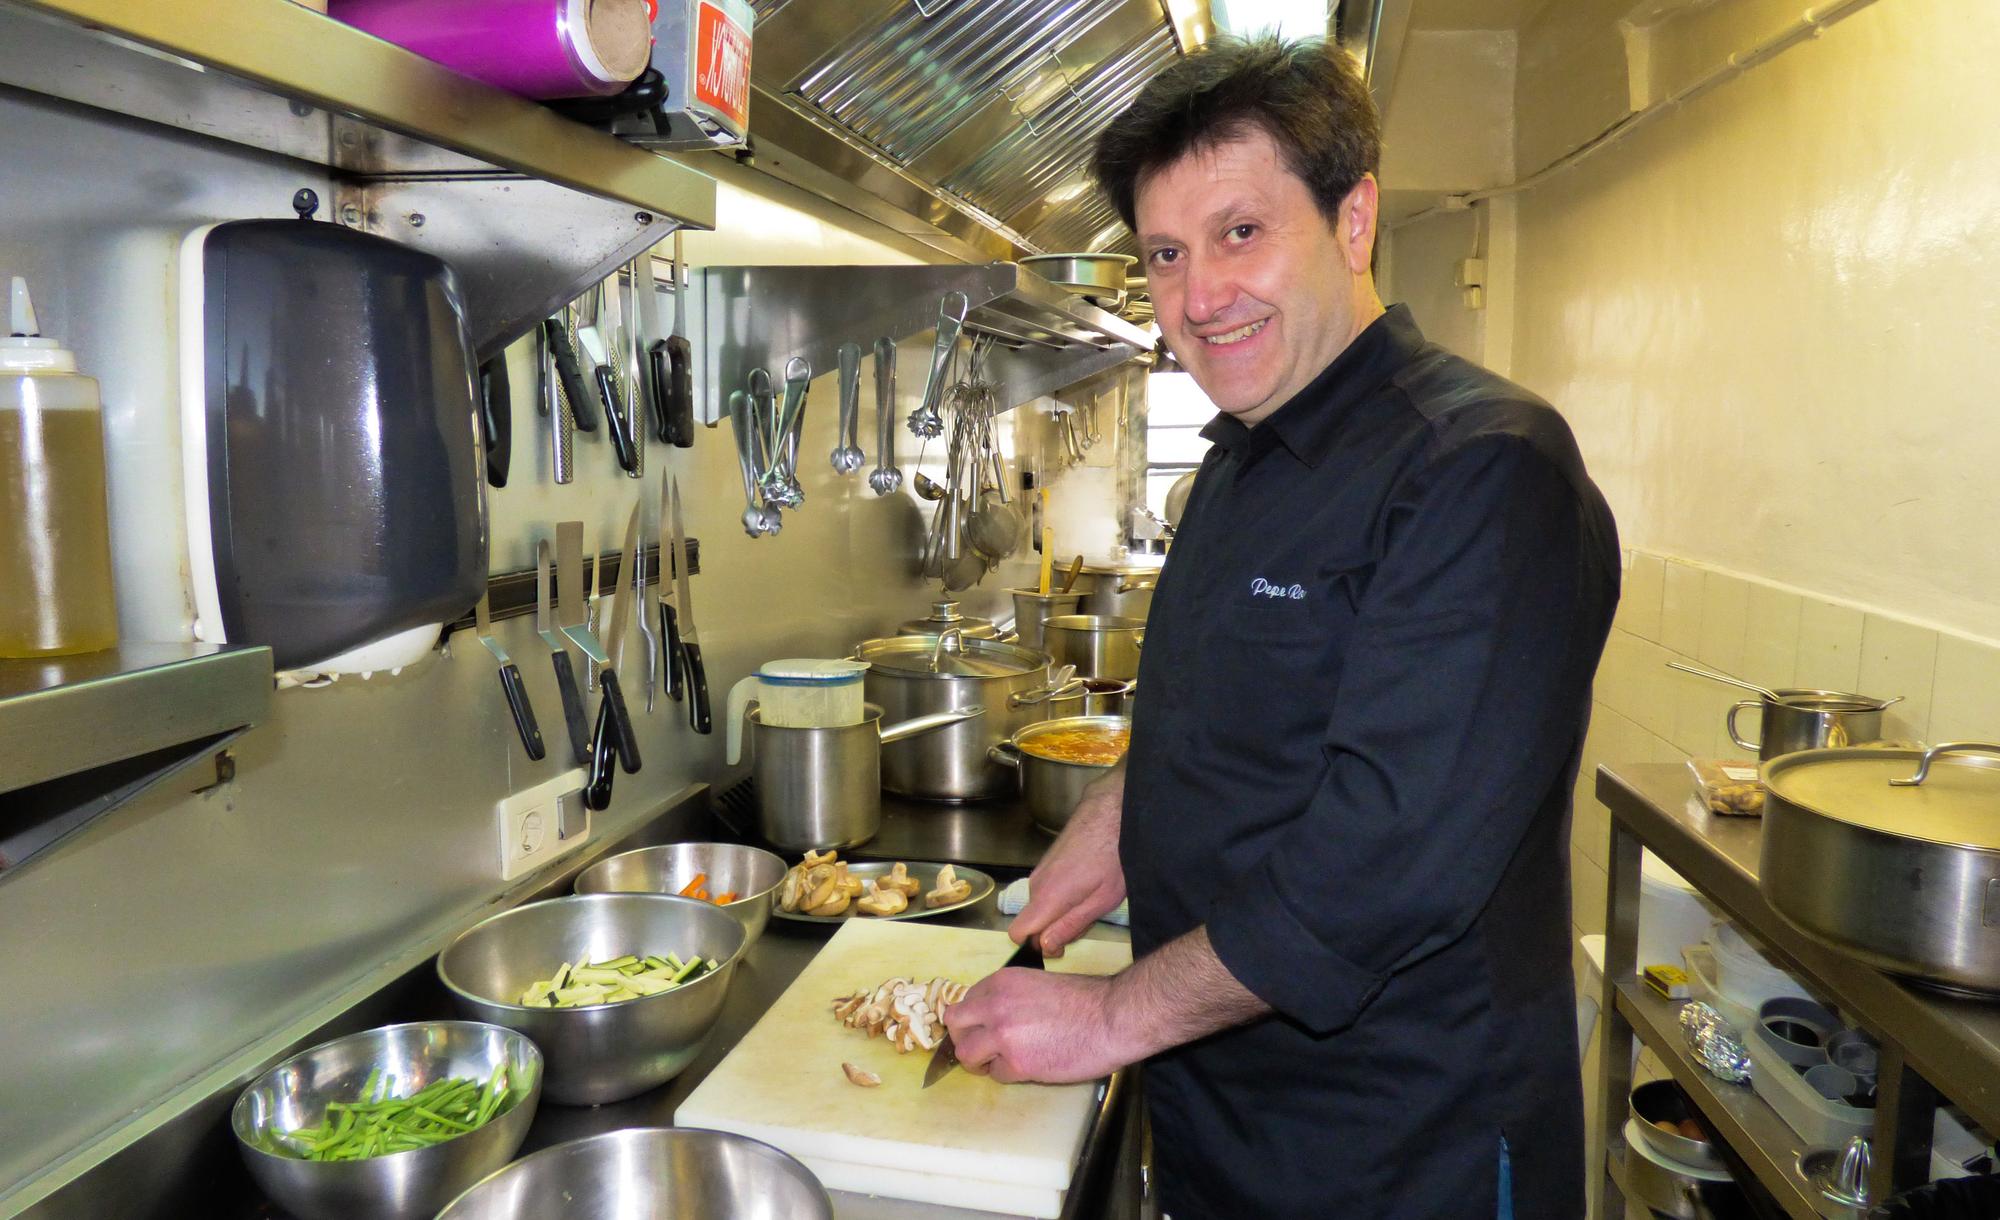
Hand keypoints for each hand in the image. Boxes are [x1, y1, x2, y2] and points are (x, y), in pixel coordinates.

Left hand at [944, 969, 1132, 1083]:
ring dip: (979, 1062)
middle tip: (982, 1049)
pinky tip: (1028, 1068)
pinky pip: (995, 1075)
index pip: (966, 1001)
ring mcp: (1002, 1034)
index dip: (973, 1019)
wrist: (1112, 1018)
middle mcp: (994, 1004)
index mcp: (1002, 981)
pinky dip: (1007, 1075)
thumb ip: (1011, 998)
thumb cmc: (1087, 1001)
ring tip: (999, 1063)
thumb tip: (995, 1016)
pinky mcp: (1015, 1063)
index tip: (983, 1029)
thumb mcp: (1039, 984)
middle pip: (954, 1024)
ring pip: (965, 1053)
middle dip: (964, 1038)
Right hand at [1009, 769, 1124, 955]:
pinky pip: (1046, 890)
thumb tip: (1044, 947)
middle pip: (1032, 922)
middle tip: (1087, 918)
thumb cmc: (1112, 858)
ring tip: (1091, 897)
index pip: (1017, 933)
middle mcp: (1035, 885)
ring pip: (1041, 906)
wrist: (1110, 812)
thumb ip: (1070, 925)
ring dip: (1060, 911)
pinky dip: (1061, 895)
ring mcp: (1039, 871)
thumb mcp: (1101, 901)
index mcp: (1047, 898)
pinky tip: (1086, 884)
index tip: (1061, 945)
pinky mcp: (1045, 863)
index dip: (1037, 946)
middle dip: (1053, 929)